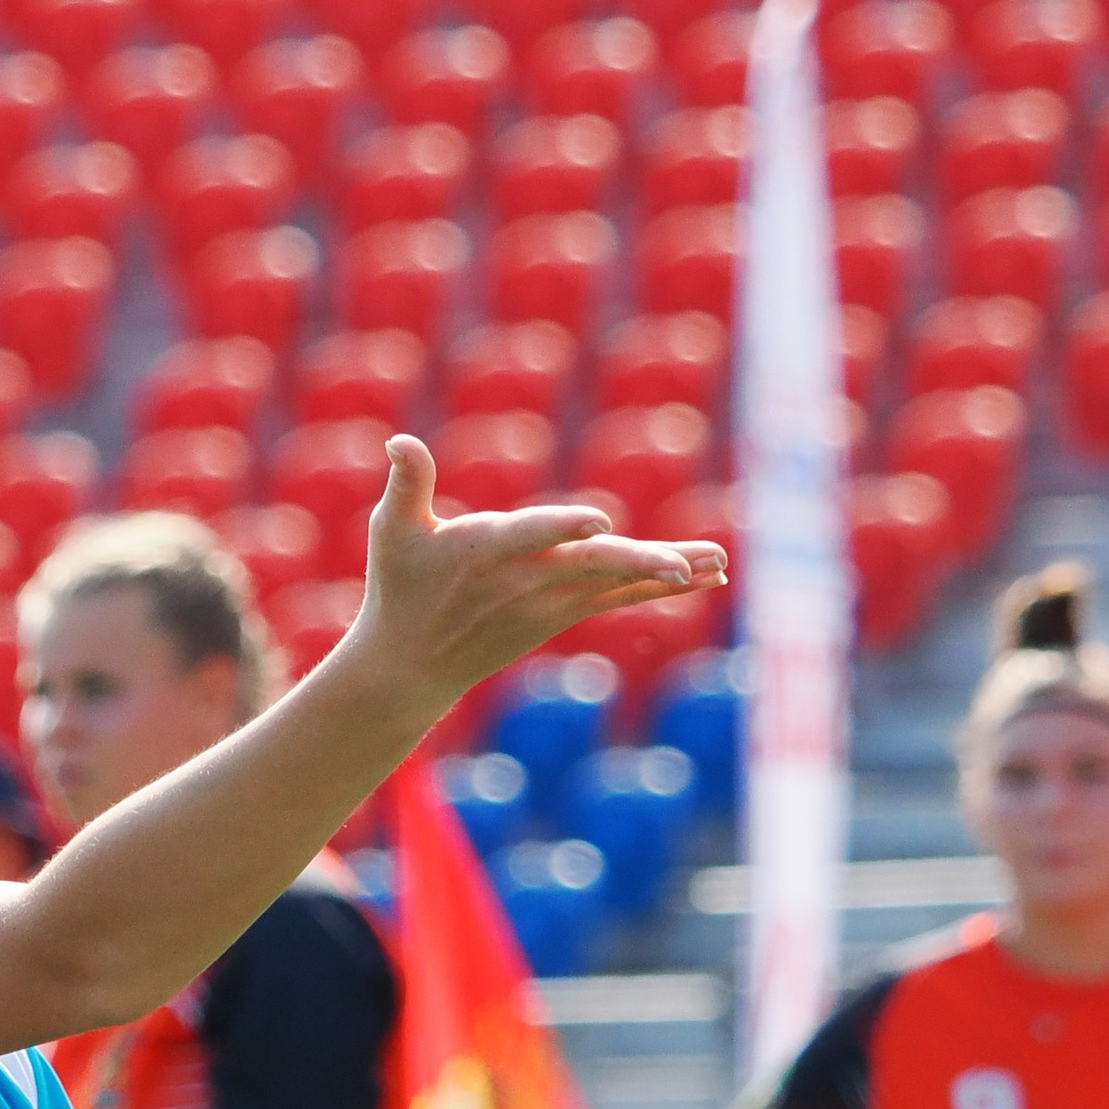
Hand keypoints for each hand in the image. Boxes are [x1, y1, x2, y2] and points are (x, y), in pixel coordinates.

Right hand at [349, 438, 725, 709]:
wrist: (411, 666)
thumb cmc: (398, 587)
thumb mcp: (390, 531)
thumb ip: (406, 483)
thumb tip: (398, 441)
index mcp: (483, 551)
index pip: (529, 536)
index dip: (563, 527)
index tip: (599, 521)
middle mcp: (523, 580)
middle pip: (589, 567)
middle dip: (638, 564)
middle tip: (684, 564)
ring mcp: (548, 602)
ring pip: (615, 583)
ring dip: (667, 573)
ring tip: (718, 563)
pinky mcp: (563, 613)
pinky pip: (620, 598)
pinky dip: (660, 587)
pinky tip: (706, 576)